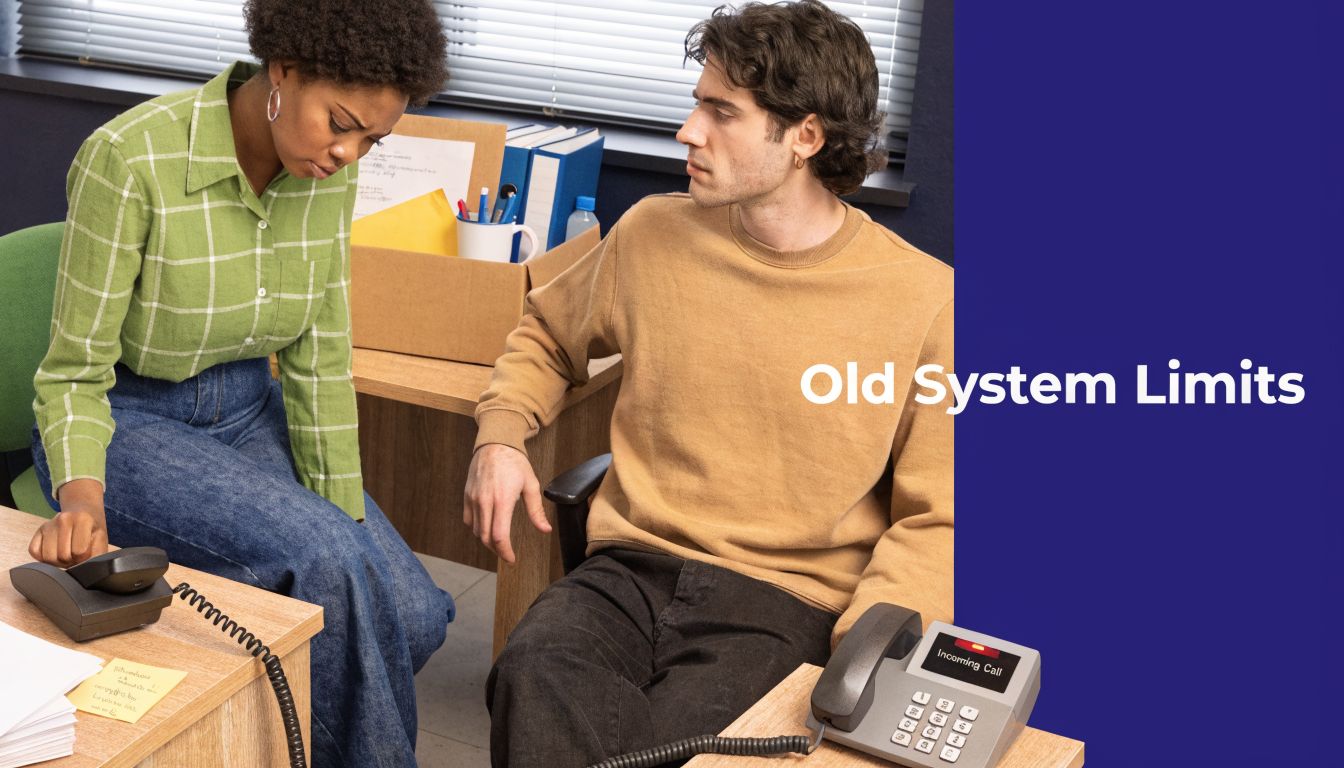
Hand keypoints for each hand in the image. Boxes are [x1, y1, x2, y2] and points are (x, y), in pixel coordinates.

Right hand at [29, 479, 108, 565]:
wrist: (83, 514)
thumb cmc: (92, 531)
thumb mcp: (101, 541)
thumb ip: (97, 555)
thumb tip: (87, 569)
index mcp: (83, 519)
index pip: (79, 551)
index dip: (83, 558)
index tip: (86, 553)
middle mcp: (63, 519)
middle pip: (62, 556)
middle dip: (71, 561)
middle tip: (76, 555)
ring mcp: (48, 524)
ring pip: (48, 557)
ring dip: (57, 561)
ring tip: (67, 554)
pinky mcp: (38, 531)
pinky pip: (34, 552)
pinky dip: (44, 557)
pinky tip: (55, 551)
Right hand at [464, 444, 549, 563]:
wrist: (495, 444)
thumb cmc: (515, 463)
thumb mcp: (531, 485)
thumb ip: (536, 511)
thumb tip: (545, 529)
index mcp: (502, 500)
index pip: (499, 536)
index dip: (505, 552)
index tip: (512, 558)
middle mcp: (484, 502)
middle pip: (486, 538)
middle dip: (497, 550)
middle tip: (507, 553)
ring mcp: (473, 499)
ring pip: (476, 531)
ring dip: (487, 540)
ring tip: (499, 541)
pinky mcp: (467, 496)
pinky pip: (469, 520)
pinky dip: (477, 528)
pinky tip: (487, 527)